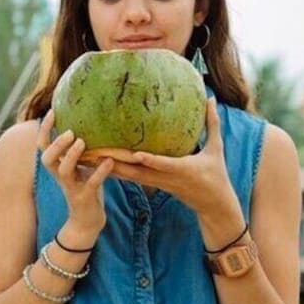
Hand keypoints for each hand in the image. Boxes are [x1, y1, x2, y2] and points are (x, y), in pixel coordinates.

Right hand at [38, 109, 114, 236]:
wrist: (86, 222)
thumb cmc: (85, 189)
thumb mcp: (80, 168)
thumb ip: (80, 152)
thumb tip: (89, 125)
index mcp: (57, 167)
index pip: (43, 146)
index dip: (44, 130)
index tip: (53, 111)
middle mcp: (60, 176)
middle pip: (46, 159)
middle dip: (56, 144)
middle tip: (70, 132)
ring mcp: (71, 187)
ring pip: (64, 170)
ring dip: (71, 155)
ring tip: (82, 141)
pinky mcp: (85, 198)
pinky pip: (91, 183)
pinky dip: (100, 172)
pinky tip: (109, 161)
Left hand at [106, 99, 237, 218]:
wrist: (212, 206)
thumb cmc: (216, 174)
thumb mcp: (216, 148)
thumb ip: (212, 123)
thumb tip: (210, 97)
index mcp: (183, 169)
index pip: (165, 164)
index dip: (151, 160)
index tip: (136, 154)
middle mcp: (165, 178)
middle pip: (137, 172)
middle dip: (116, 164)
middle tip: (95, 152)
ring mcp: (157, 183)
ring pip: (129, 177)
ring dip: (109, 168)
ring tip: (88, 158)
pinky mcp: (152, 185)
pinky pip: (130, 178)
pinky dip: (115, 172)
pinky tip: (98, 164)